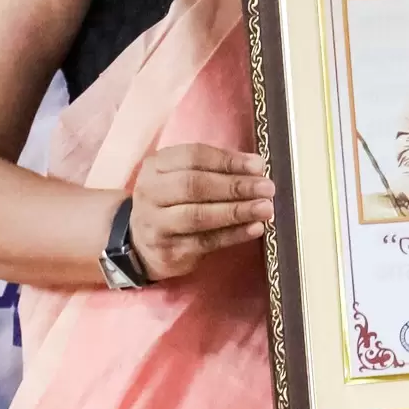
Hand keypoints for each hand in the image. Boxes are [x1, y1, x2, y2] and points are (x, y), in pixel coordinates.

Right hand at [126, 145, 274, 280]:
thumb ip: (216, 168)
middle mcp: (150, 193)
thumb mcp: (183, 176)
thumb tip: (256, 165)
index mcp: (156, 166)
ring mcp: (156, 224)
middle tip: (267, 188)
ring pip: (198, 216)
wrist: (141, 242)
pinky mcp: (168, 251)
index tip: (258, 165)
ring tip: (265, 208)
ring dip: (236, 211)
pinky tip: (255, 228)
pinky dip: (233, 235)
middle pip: (194, 185)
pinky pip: (205, 242)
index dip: (228, 160)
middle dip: (235, 186)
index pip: (192, 156)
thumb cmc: (174, 201)